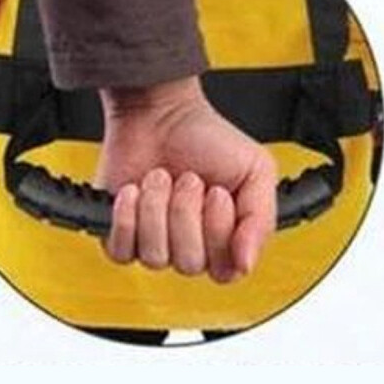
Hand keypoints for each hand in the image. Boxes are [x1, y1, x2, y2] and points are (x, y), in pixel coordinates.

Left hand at [95, 77, 277, 280]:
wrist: (161, 113)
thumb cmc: (209, 140)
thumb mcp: (257, 172)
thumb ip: (262, 221)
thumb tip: (246, 264)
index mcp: (230, 239)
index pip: (227, 270)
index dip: (220, 232)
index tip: (219, 193)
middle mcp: (194, 247)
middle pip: (190, 264)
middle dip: (187, 213)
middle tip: (190, 179)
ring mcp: (156, 244)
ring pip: (156, 258)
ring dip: (157, 208)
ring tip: (161, 178)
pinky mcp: (121, 236)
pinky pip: (122, 252)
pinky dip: (127, 218)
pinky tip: (134, 191)